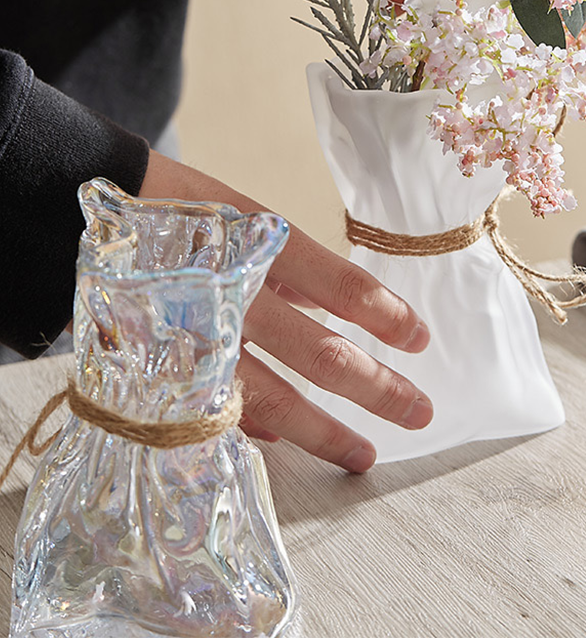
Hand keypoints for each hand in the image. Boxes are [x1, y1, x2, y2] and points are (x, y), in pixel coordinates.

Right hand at [140, 151, 432, 471]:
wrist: (82, 214)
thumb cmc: (181, 216)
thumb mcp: (243, 223)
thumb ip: (291, 271)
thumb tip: (338, 315)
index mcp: (257, 246)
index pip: (337, 285)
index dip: (385, 313)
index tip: (420, 337)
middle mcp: (232, 294)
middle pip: (318, 353)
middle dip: (375, 387)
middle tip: (418, 412)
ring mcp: (196, 338)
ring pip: (273, 400)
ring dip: (325, 432)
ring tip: (363, 454)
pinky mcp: (162, 370)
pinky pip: (219, 413)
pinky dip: (258, 430)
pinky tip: (289, 442)